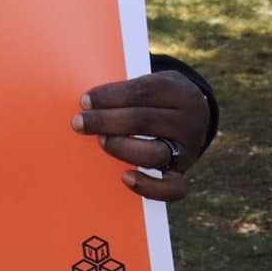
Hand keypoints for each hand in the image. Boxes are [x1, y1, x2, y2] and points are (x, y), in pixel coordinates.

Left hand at [71, 70, 210, 200]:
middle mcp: (188, 122)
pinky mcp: (183, 172)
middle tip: (78, 123)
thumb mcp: (150, 82)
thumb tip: (85, 102)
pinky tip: (125, 177)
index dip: (111, 96)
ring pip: (154, 153)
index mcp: (179, 91)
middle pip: (144, 121)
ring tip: (100, 141)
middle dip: (106, 121)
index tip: (85, 101)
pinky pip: (173, 188)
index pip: (143, 92)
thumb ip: (124, 89)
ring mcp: (188, 150)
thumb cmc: (156, 98)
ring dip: (121, 148)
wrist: (194, 114)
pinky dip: (149, 186)